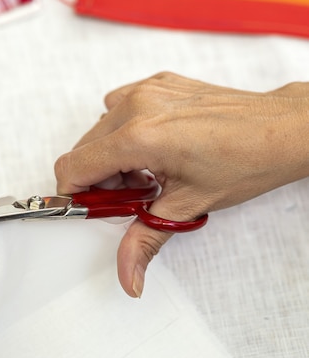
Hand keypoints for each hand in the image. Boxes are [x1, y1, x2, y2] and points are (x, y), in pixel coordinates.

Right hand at [54, 72, 308, 297]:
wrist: (283, 130)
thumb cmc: (247, 161)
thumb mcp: (188, 206)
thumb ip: (144, 241)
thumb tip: (128, 274)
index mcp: (139, 136)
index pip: (73, 166)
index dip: (78, 193)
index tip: (97, 206)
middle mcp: (136, 106)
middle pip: (83, 150)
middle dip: (100, 179)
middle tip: (135, 194)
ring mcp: (146, 90)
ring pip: (99, 129)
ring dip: (113, 156)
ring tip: (150, 171)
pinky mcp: (156, 83)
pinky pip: (118, 107)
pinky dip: (126, 131)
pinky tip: (155, 146)